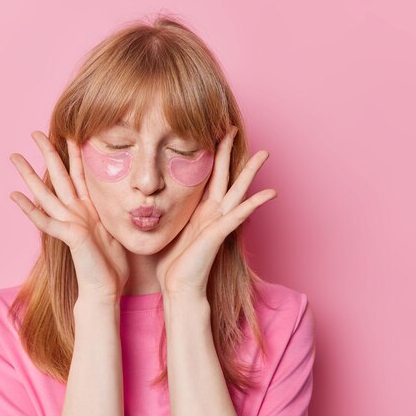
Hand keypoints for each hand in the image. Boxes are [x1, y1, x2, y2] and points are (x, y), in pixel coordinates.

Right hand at [9, 131, 128, 302]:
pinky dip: (29, 209)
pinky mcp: (68, 236)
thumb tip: (125, 196)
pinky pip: (45, 221)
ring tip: (14, 157)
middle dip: (48, 153)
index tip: (71, 131)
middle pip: (59, 175)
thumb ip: (112, 210)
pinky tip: (14, 196)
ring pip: (46, 193)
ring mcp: (69, 223)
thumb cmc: (112, 263)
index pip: (80, 173)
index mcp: (88, 207)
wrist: (106, 289)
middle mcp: (75, 212)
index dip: (75, 152)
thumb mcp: (116, 228)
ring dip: (30, 175)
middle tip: (35, 132)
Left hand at [155, 125, 276, 299]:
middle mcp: (212, 213)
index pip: (207, 176)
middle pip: (223, 175)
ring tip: (264, 154)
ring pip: (237, 190)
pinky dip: (254, 203)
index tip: (210, 133)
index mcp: (199, 210)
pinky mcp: (219, 234)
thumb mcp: (165, 229)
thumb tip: (145, 199)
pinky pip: (239, 215)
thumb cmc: (171, 264)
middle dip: (227, 151)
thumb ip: (164, 212)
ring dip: (249, 172)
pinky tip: (270, 193)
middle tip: (232, 127)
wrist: (178, 288)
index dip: (209, 155)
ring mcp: (218, 222)